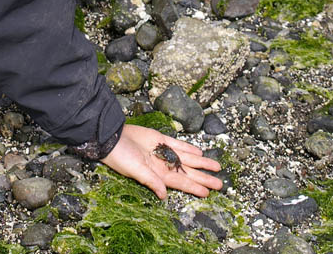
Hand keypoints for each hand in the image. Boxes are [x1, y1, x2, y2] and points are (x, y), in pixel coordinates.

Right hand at [101, 124, 222, 198]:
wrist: (112, 136)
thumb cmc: (120, 157)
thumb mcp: (134, 170)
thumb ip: (150, 181)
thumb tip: (163, 195)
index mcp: (158, 174)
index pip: (181, 183)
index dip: (195, 187)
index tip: (209, 192)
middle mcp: (163, 164)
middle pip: (188, 172)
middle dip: (204, 177)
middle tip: (220, 183)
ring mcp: (163, 151)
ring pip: (187, 158)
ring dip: (201, 162)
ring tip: (216, 166)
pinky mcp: (159, 138)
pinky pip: (178, 144)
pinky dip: (189, 148)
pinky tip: (199, 152)